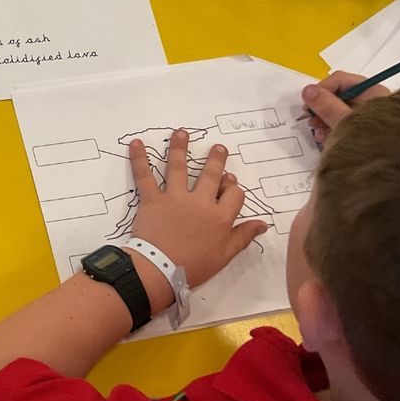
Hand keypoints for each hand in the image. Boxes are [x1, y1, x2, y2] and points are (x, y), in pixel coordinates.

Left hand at [127, 130, 267, 309]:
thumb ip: (242, 236)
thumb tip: (263, 224)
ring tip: (182, 132)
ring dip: (180, 148)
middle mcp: (199, 202)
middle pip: (210, 175)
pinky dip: (139, 158)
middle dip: (216, 160)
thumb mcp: (224, 255)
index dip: (233, 187)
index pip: (234, 194)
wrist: (161, 269)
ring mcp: (175, 198)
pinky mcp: (152, 199)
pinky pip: (144, 176)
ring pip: (178, 168)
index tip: (229, 182)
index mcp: (219, 217)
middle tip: (219, 147)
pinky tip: (136, 142)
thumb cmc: (194, 265)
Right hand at [302, 70, 391, 143]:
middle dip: (321, 106)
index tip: (309, 101)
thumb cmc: (376, 142)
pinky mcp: (362, 128)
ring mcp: (366, 115)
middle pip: (338, 95)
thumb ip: (326, 105)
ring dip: (323, 118)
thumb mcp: (345, 121)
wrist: (385, 167)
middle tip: (311, 116)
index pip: (339, 80)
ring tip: (317, 129)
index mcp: (370, 92)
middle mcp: (369, 101)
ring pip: (338, 109)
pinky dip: (331, 127)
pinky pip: (342, 121)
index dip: (321, 89)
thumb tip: (309, 92)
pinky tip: (325, 136)